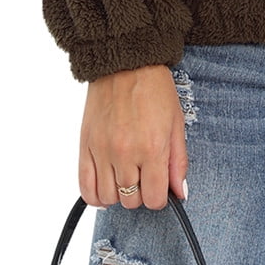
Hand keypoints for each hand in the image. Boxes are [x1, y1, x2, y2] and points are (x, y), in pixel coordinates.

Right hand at [79, 64, 188, 210]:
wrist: (125, 63)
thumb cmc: (154, 89)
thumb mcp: (176, 123)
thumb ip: (178, 162)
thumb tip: (180, 193)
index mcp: (152, 148)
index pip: (153, 199)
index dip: (159, 197)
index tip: (159, 187)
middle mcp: (125, 153)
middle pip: (131, 201)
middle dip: (140, 194)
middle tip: (144, 177)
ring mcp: (102, 151)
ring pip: (108, 198)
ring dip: (119, 194)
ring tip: (126, 178)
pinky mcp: (85, 146)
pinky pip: (85, 187)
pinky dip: (95, 195)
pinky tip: (106, 187)